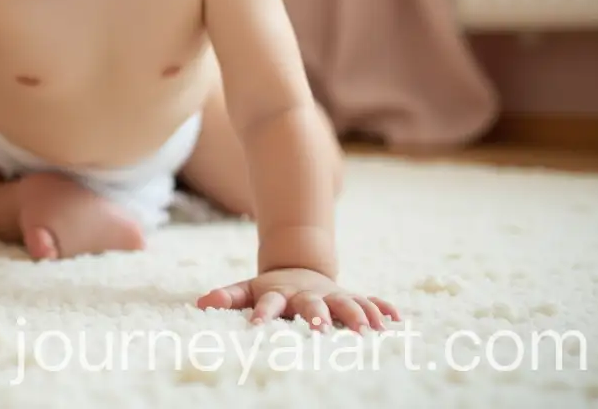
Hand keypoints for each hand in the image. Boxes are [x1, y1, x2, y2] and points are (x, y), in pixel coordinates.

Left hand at [197, 268, 399, 331]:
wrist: (300, 266)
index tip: (254, 329)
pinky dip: (382, 308)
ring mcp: (331, 295)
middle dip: (317, 317)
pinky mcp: (351, 297)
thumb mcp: (249, 288)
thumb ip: (228, 296)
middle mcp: (308, 295)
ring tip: (369, 332)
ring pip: (346, 303)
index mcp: (280, 293)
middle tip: (321, 331)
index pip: (268, 304)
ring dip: (357, 315)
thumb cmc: (271, 288)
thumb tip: (201, 304)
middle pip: (312, 305)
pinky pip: (370, 300)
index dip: (260, 315)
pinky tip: (396, 319)